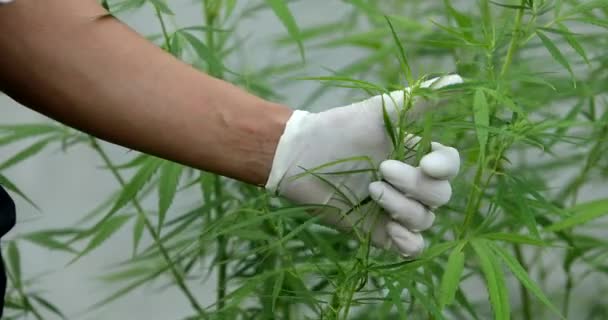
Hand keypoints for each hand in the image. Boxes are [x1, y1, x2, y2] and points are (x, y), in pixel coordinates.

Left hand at [266, 75, 461, 256]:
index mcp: (415, 155)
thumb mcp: (379, 112)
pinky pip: (411, 247)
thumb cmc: (338, 129)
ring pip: (425, 220)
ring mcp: (396, 210)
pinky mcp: (379, 231)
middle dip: (414, 185)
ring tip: (372, 191)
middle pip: (440, 195)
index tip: (427, 164)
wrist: (299, 155)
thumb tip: (458, 77)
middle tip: (381, 169)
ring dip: (403, 208)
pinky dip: (408, 243)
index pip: (449, 166)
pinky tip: (391, 230)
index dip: (445, 167)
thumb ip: (419, 99)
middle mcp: (410, 184)